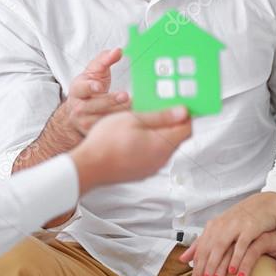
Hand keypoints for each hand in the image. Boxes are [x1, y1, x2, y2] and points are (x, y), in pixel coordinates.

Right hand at [65, 48, 129, 136]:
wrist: (76, 113)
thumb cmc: (88, 89)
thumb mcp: (93, 72)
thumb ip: (104, 59)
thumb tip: (118, 50)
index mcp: (78, 90)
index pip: (82, 88)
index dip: (90, 87)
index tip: (99, 87)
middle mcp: (79, 108)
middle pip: (96, 105)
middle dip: (111, 101)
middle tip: (126, 96)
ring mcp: (86, 122)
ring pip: (104, 118)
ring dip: (120, 113)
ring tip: (135, 107)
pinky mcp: (94, 133)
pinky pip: (110, 128)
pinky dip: (122, 124)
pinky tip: (136, 119)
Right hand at [70, 107, 190, 192]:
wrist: (88, 167)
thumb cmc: (107, 142)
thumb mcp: (134, 119)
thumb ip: (161, 116)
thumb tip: (183, 112)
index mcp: (163, 145)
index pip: (187, 128)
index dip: (186, 114)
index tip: (179, 104)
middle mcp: (161, 159)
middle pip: (176, 137)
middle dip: (171, 121)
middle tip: (157, 108)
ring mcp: (151, 168)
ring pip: (164, 146)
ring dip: (159, 132)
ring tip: (142, 120)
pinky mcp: (142, 172)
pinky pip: (153, 155)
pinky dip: (149, 144)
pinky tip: (134, 135)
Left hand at [178, 192, 275, 275]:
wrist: (264, 205)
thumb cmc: (240, 221)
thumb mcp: (218, 230)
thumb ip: (201, 244)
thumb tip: (182, 259)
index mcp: (213, 227)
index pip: (200, 251)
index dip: (195, 270)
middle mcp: (221, 226)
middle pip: (206, 251)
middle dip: (201, 271)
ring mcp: (235, 226)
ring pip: (220, 248)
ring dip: (215, 266)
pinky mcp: (250, 228)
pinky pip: (241, 245)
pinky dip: (236, 258)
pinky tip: (233, 271)